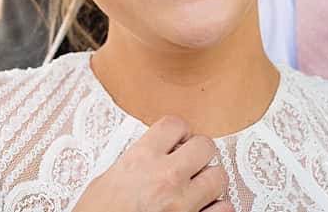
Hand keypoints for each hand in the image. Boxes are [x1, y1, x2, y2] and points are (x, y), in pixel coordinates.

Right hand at [76, 118, 228, 211]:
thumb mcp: (104, 184)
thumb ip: (133, 164)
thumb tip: (150, 156)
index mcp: (140, 161)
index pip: (175, 125)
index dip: (178, 134)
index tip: (177, 143)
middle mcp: (164, 178)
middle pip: (205, 146)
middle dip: (198, 157)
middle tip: (188, 169)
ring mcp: (181, 205)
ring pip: (219, 177)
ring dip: (208, 185)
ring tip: (194, 194)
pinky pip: (223, 210)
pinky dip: (215, 211)